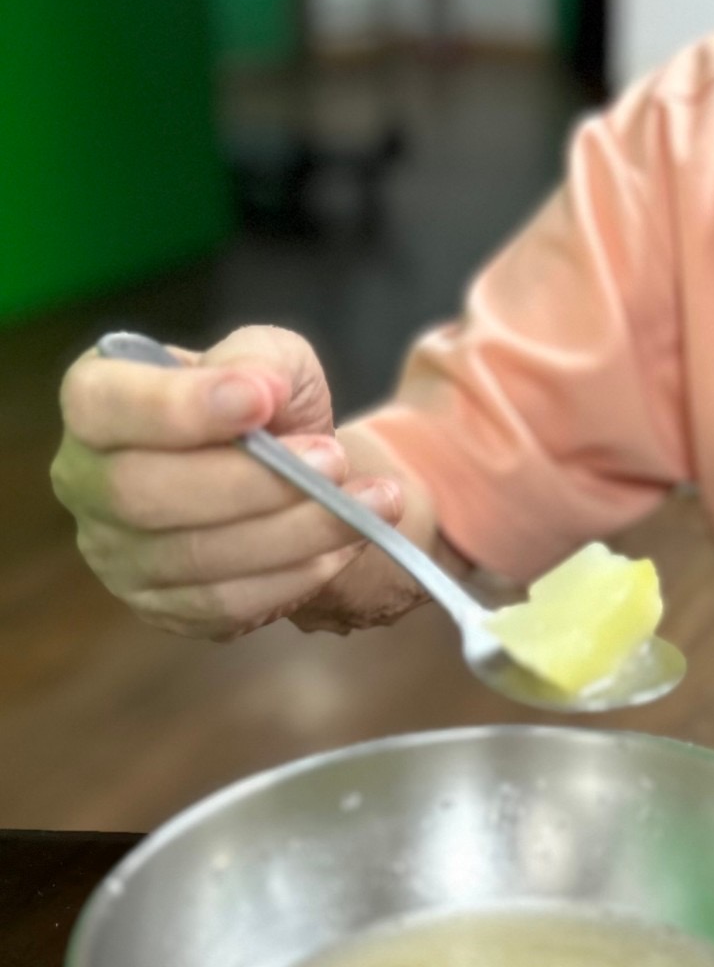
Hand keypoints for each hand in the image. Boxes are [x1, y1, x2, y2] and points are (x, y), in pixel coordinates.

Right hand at [52, 326, 405, 639]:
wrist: (293, 474)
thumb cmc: (265, 406)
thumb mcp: (269, 359)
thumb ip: (259, 359)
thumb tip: (260, 387)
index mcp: (95, 403)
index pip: (102, 406)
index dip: (177, 408)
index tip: (260, 399)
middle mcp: (86, 482)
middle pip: (144, 494)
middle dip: (251, 481)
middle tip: (334, 459)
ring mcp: (116, 554)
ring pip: (195, 558)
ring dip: (295, 532)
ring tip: (374, 502)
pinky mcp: (162, 607)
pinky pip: (225, 605)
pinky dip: (295, 576)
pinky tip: (345, 544)